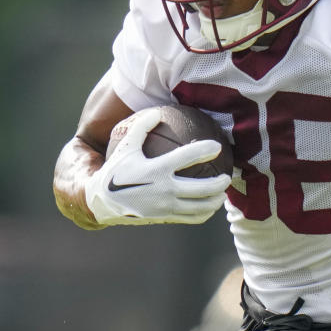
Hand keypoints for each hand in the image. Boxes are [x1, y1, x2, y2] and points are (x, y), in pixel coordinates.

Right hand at [85, 108, 230, 225]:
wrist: (103, 201)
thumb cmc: (116, 170)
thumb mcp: (125, 146)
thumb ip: (141, 127)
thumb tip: (157, 112)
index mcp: (156, 169)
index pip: (186, 158)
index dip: (204, 151)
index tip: (218, 147)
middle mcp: (164, 189)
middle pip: (201, 189)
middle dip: (219, 183)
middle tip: (227, 176)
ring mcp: (166, 206)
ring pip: (200, 207)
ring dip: (215, 200)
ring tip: (222, 194)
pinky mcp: (165, 217)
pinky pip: (192, 217)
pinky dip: (205, 213)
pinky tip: (209, 206)